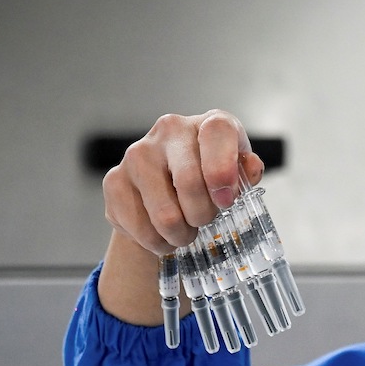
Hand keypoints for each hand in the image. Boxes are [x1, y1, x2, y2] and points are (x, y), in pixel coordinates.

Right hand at [102, 110, 264, 254]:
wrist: (167, 187)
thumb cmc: (209, 179)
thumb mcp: (237, 175)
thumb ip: (246, 173)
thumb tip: (250, 168)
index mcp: (208, 123)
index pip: (218, 133)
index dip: (223, 171)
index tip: (226, 200)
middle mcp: (170, 129)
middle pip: (189, 183)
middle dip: (203, 216)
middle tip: (203, 221)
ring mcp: (137, 153)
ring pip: (165, 215)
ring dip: (180, 235)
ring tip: (184, 230)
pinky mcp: (114, 180)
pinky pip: (142, 229)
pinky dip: (157, 242)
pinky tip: (161, 233)